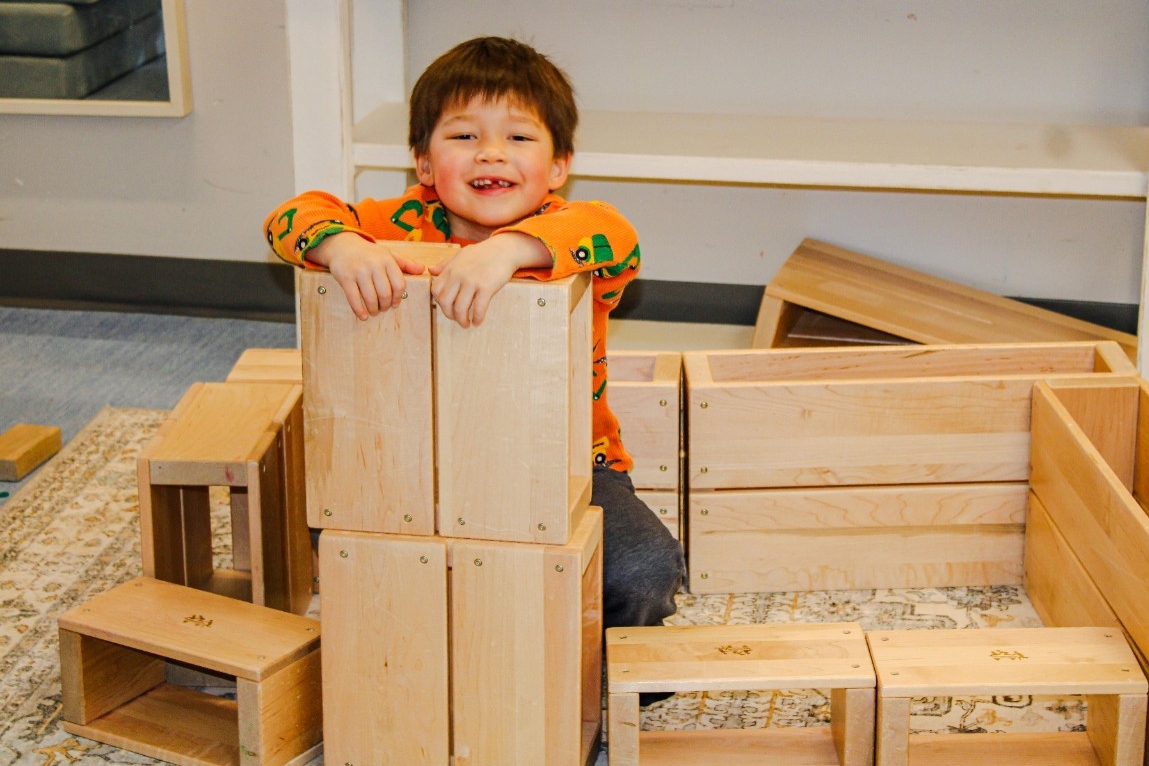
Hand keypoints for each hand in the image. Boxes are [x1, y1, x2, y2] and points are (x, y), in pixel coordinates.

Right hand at [310, 233, 427, 319]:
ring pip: (371, 298)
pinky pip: (354, 298)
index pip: (399, 284)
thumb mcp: (388, 254)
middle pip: (385, 293)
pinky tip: (363, 316)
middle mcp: (374, 265)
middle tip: (383, 309)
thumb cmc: (368, 253)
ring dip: (374, 310)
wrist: (342, 245)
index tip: (395, 304)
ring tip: (374, 311)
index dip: (398, 298)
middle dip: (385, 306)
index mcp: (387, 260)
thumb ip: (405, 263)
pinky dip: (359, 310)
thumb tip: (423, 269)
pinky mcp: (346, 278)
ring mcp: (359, 271)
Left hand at [429, 233, 549, 326]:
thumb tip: (431, 270)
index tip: (448, 307)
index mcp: (451, 268)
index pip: (436, 291)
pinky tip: (478, 322)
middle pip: (445, 302)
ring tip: (467, 323)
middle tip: (457, 319)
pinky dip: (477, 319)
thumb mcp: (461, 254)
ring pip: (460, 308)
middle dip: (449, 315)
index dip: (440, 303)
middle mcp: (458, 275)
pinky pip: (478, 309)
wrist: (504, 249)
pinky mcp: (486, 287)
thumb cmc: (483, 253)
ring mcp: (472, 282)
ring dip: (462, 320)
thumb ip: (446, 263)